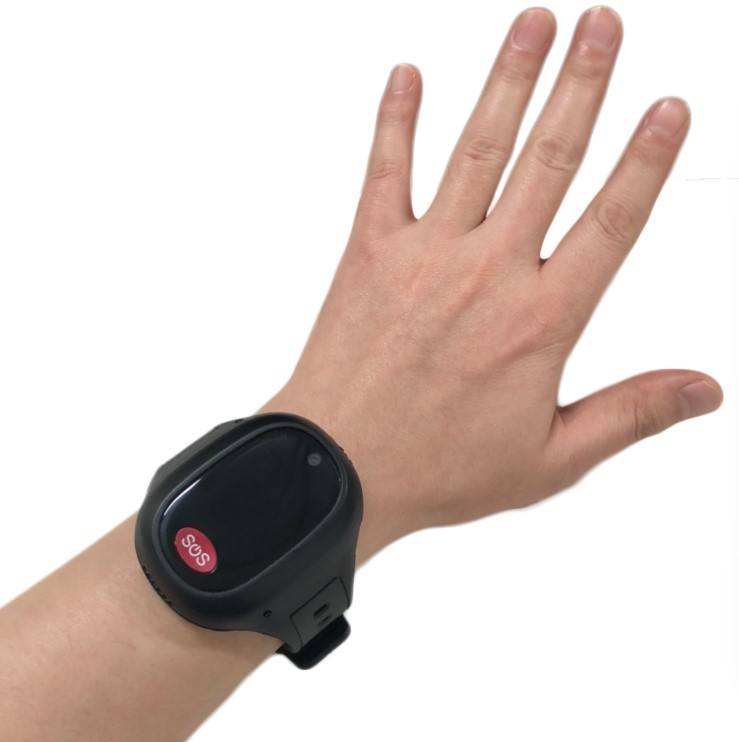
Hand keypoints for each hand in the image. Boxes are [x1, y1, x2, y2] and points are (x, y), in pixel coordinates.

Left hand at [264, 6, 721, 559]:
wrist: (338, 468)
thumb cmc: (441, 469)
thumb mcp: (551, 460)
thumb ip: (631, 415)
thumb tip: (708, 389)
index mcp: (541, 321)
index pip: (610, 223)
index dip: (644, 162)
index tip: (668, 107)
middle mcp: (488, 272)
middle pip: (549, 162)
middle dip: (582, 86)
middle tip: (605, 24)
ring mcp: (425, 255)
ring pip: (477, 150)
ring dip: (508, 82)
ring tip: (535, 24)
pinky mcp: (369, 252)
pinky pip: (385, 172)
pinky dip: (395, 121)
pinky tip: (407, 74)